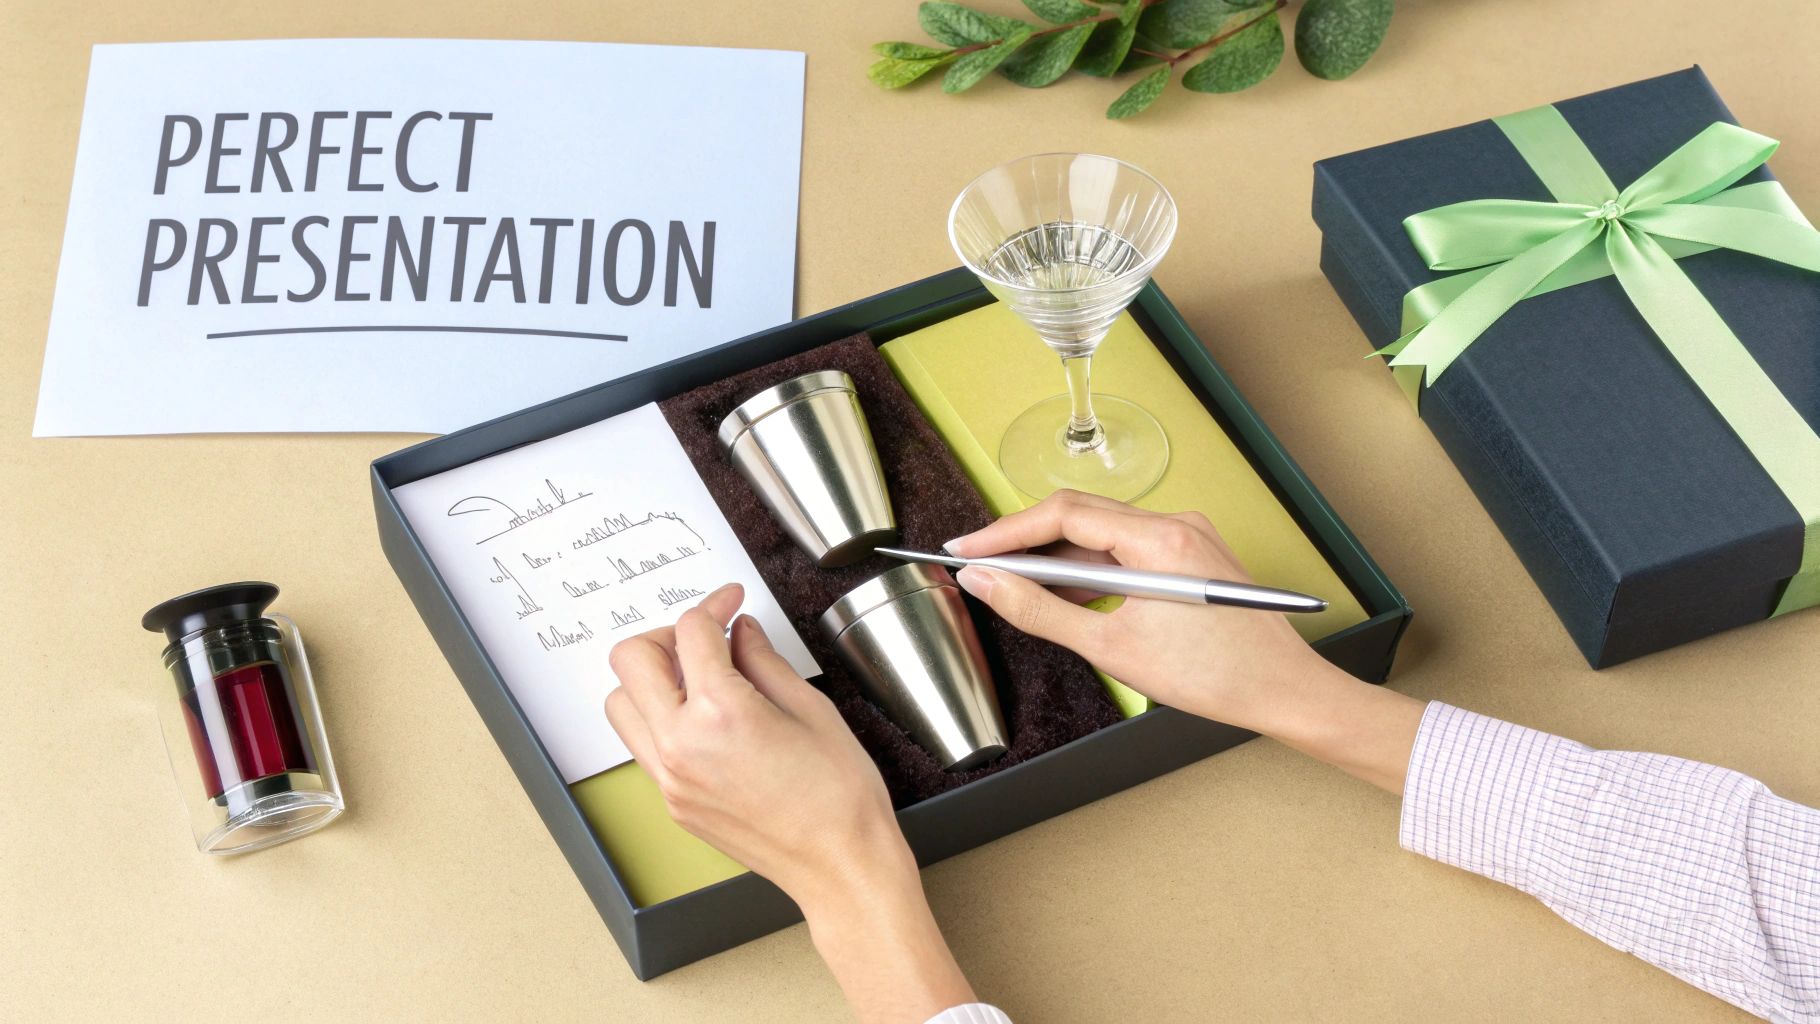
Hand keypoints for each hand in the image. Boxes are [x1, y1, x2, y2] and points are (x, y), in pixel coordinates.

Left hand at [606, 584, 975, 1021]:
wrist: (840, 866)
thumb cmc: (840, 795)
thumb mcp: (810, 708)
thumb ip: (763, 661)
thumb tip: (739, 631)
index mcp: (720, 713)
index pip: (692, 632)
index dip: (713, 604)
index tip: (731, 601)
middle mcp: (681, 746)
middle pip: (632, 660)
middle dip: (667, 636)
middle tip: (706, 637)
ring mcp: (670, 779)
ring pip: (621, 705)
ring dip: (651, 680)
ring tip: (698, 679)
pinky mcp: (673, 803)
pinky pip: (642, 745)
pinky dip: (660, 719)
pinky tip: (704, 719)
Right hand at [947, 490, 1424, 792]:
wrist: (1284, 692)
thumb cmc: (1216, 677)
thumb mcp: (1112, 648)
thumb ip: (1040, 610)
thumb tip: (988, 583)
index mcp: (1159, 539)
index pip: (1063, 515)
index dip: (1005, 531)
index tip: (965, 548)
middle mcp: (1175, 524)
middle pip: (1080, 516)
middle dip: (1024, 541)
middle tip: (977, 563)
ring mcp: (1186, 538)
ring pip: (1101, 534)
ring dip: (1056, 558)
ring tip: (1013, 586)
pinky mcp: (1191, 556)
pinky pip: (1126, 550)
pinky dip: (1089, 570)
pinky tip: (1065, 594)